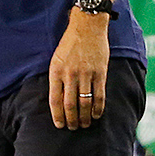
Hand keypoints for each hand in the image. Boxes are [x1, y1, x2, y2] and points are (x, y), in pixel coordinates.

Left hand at [48, 8, 109, 129]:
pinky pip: (99, 95)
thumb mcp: (56, 58)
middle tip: (72, 128)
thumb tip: (58, 99)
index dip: (57, 115)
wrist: (87, 27)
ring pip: (84, 103)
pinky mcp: (100, 73)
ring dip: (84, 117)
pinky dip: (97, 108)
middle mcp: (70, 75)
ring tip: (84, 125)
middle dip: (71, 120)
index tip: (59, 125)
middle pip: (70, 104)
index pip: (55, 99)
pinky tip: (96, 115)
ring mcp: (86, 74)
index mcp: (56, 71)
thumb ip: (57, 77)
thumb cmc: (69, 44)